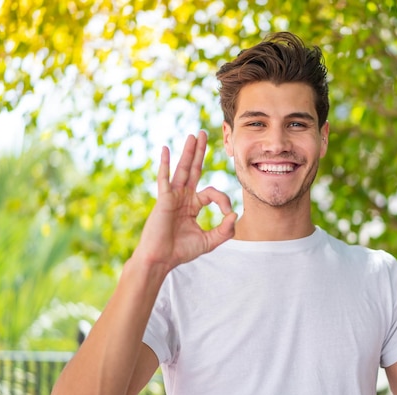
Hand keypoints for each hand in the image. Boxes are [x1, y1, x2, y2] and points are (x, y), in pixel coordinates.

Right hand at [133, 131, 236, 273]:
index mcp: (192, 204)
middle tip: (204, 133)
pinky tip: (165, 149)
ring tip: (194, 135)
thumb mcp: (209, 241)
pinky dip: (164, 164)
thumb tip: (235, 215)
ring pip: (183, 169)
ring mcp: (172, 196)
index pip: (212, 193)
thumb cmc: (180, 251)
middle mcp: (182, 197)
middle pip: (194, 169)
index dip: (223, 201)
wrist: (161, 260)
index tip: (227, 214)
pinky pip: (164, 179)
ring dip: (189, 152)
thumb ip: (225, 230)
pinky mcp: (163, 200)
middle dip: (200, 152)